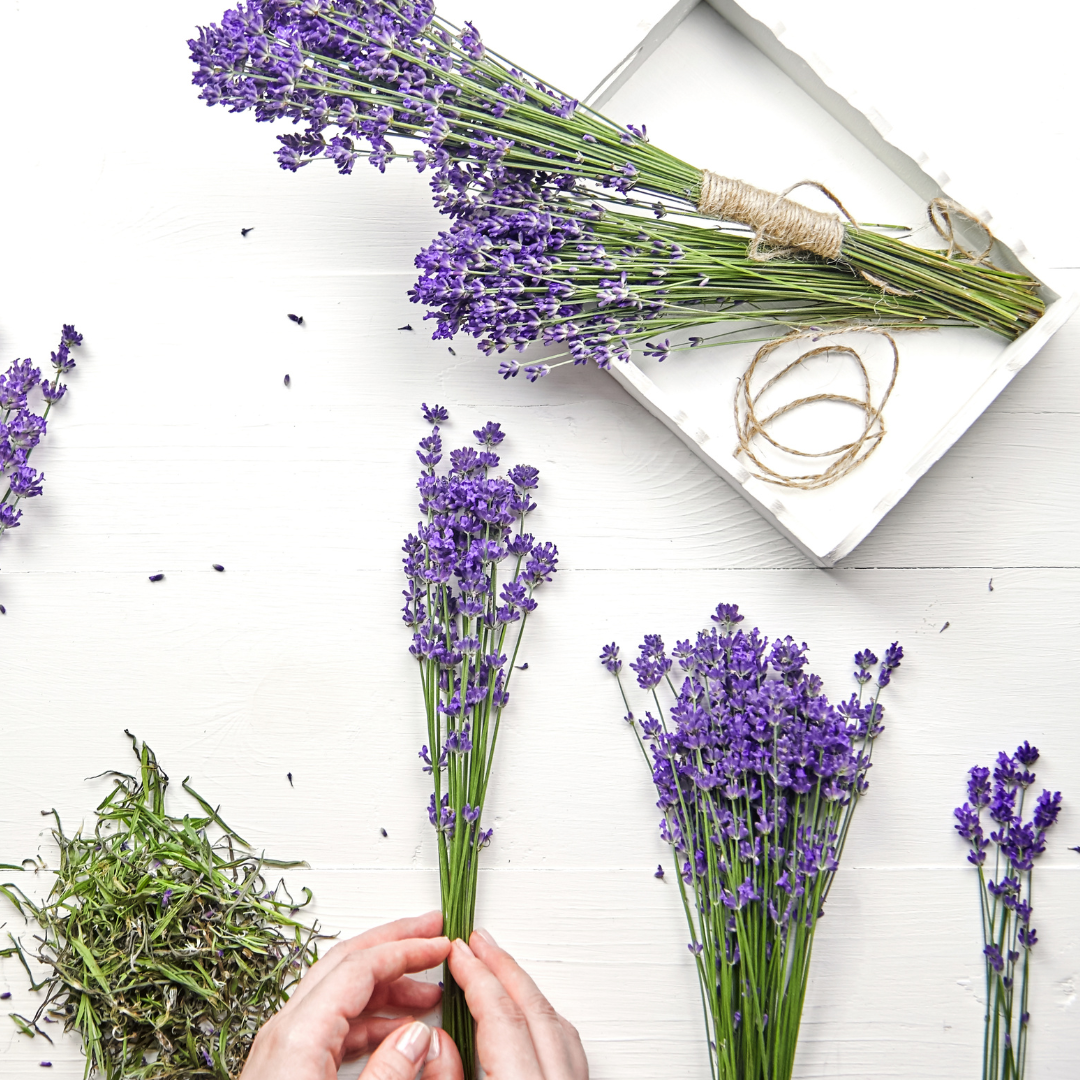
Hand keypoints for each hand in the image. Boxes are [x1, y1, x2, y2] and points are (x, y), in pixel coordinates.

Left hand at [239, 910, 460, 1079]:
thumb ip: (388, 1075)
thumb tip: (419, 1035)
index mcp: (299, 1035)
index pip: (360, 966)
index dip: (406, 950)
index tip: (442, 944)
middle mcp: (285, 1031)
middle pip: (345, 962)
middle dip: (393, 944)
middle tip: (434, 934)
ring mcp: (281, 1048)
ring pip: (339, 991)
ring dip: (386, 984)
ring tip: (429, 994)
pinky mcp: (284, 1068)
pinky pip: (333, 1023)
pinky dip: (370, 1017)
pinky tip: (398, 1034)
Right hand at [447, 929, 588, 1079]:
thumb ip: (447, 1079)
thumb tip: (437, 1039)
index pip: (502, 1016)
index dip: (477, 978)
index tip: (459, 953)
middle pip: (535, 1010)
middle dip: (503, 969)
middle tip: (477, 944)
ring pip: (559, 1024)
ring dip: (526, 990)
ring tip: (499, 968)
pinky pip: (570, 1047)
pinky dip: (545, 1019)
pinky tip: (528, 1012)